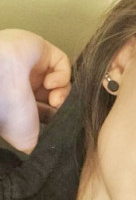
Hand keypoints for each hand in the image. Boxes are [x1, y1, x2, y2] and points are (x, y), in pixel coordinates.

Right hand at [0, 29, 70, 152]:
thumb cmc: (8, 112)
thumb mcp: (26, 140)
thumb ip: (38, 145)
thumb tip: (47, 151)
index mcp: (19, 104)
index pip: (46, 110)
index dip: (56, 117)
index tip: (58, 124)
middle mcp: (25, 84)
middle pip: (57, 95)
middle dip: (61, 105)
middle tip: (57, 112)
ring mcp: (33, 66)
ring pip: (62, 80)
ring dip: (63, 92)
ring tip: (55, 100)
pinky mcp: (41, 48)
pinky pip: (62, 63)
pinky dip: (62, 76)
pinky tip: (50, 84)